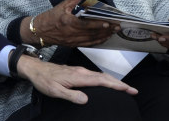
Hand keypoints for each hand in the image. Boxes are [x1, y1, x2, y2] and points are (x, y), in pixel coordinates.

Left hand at [16, 55, 137, 103]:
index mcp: (78, 76)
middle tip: (132, 91)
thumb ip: (71, 95)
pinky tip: (105, 83)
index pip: (102, 81)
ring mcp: (79, 70)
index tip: (130, 90)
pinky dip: (104, 79)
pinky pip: (94, 75)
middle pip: (104, 76)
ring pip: (100, 75)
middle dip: (119, 83)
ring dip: (113, 81)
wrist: (35, 69)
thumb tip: (86, 99)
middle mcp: (81, 71)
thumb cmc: (44, 80)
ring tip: (123, 88)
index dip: (117, 85)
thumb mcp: (55, 91)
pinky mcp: (76, 71)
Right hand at [25, 0, 118, 47]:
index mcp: (69, 22)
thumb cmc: (49, 18)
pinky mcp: (73, 44)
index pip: (87, 25)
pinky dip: (97, 41)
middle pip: (92, 33)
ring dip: (104, 36)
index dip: (98, 25)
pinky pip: (88, 44)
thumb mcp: (62, 5)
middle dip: (106, 30)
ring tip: (113, 32)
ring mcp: (73, 41)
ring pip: (92, 40)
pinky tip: (103, 38)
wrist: (39, 31)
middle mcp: (72, 33)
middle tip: (117, 27)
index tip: (108, 23)